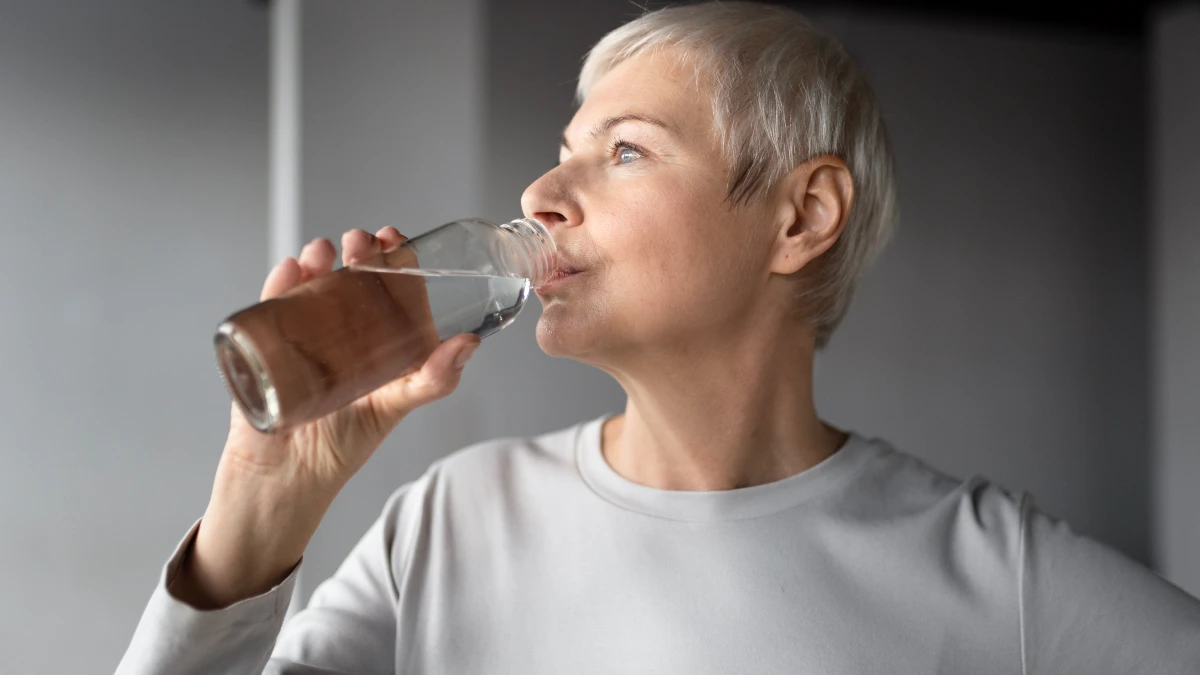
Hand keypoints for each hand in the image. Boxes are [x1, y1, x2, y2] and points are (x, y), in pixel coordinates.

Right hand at [222, 226, 480, 489]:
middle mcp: (338, 329)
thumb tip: (469, 343)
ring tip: (323, 253)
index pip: (386, 285)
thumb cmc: (344, 443)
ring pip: (308, 283)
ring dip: (315, 259)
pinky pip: (269, 306)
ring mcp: (300, 334)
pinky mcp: (264, 346)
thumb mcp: (396, 404)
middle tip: (360, 244)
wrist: (289, 478)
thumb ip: (433, 379)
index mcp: (374, 337)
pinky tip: (290, 271)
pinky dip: (279, 284)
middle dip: (356, 252)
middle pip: (348, 276)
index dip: (391, 258)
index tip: (395, 240)